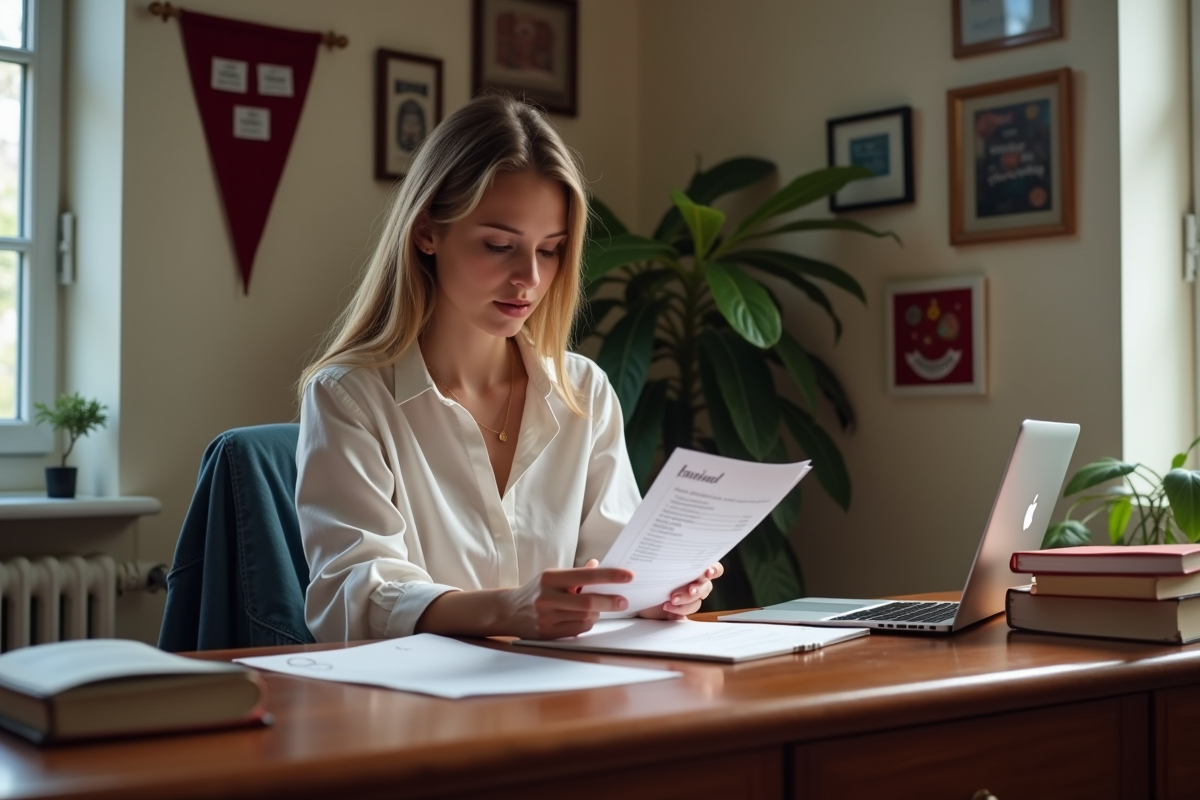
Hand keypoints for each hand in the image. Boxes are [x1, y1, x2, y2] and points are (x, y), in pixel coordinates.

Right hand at [502, 559, 632, 639]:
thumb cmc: (536, 591)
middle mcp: (547, 598)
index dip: (610, 576)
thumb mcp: (553, 576)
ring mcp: (546, 618)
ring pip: (584, 618)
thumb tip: (598, 565)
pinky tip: (585, 618)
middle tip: (624, 601)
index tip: (629, 576)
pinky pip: (577, 630)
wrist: (508, 611)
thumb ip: (576, 574)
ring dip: (597, 613)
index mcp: (550, 578)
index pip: (586, 576)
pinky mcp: (547, 634)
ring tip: (598, 608)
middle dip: (609, 602)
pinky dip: (587, 623)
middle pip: (587, 603)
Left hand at [638, 562, 723, 619]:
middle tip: (686, 591)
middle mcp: (694, 582)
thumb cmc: (647, 578)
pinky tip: (669, 609)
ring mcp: (690, 598)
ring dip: (686, 602)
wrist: (639, 597)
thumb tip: (645, 566)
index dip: (714, 570)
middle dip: (696, 589)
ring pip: (697, 602)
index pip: (713, 568)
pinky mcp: (683, 610)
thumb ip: (655, 565)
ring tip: (669, 602)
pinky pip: (689, 613)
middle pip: (706, 587)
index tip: (707, 573)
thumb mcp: (650, 568)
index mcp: (692, 567)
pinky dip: (680, 611)